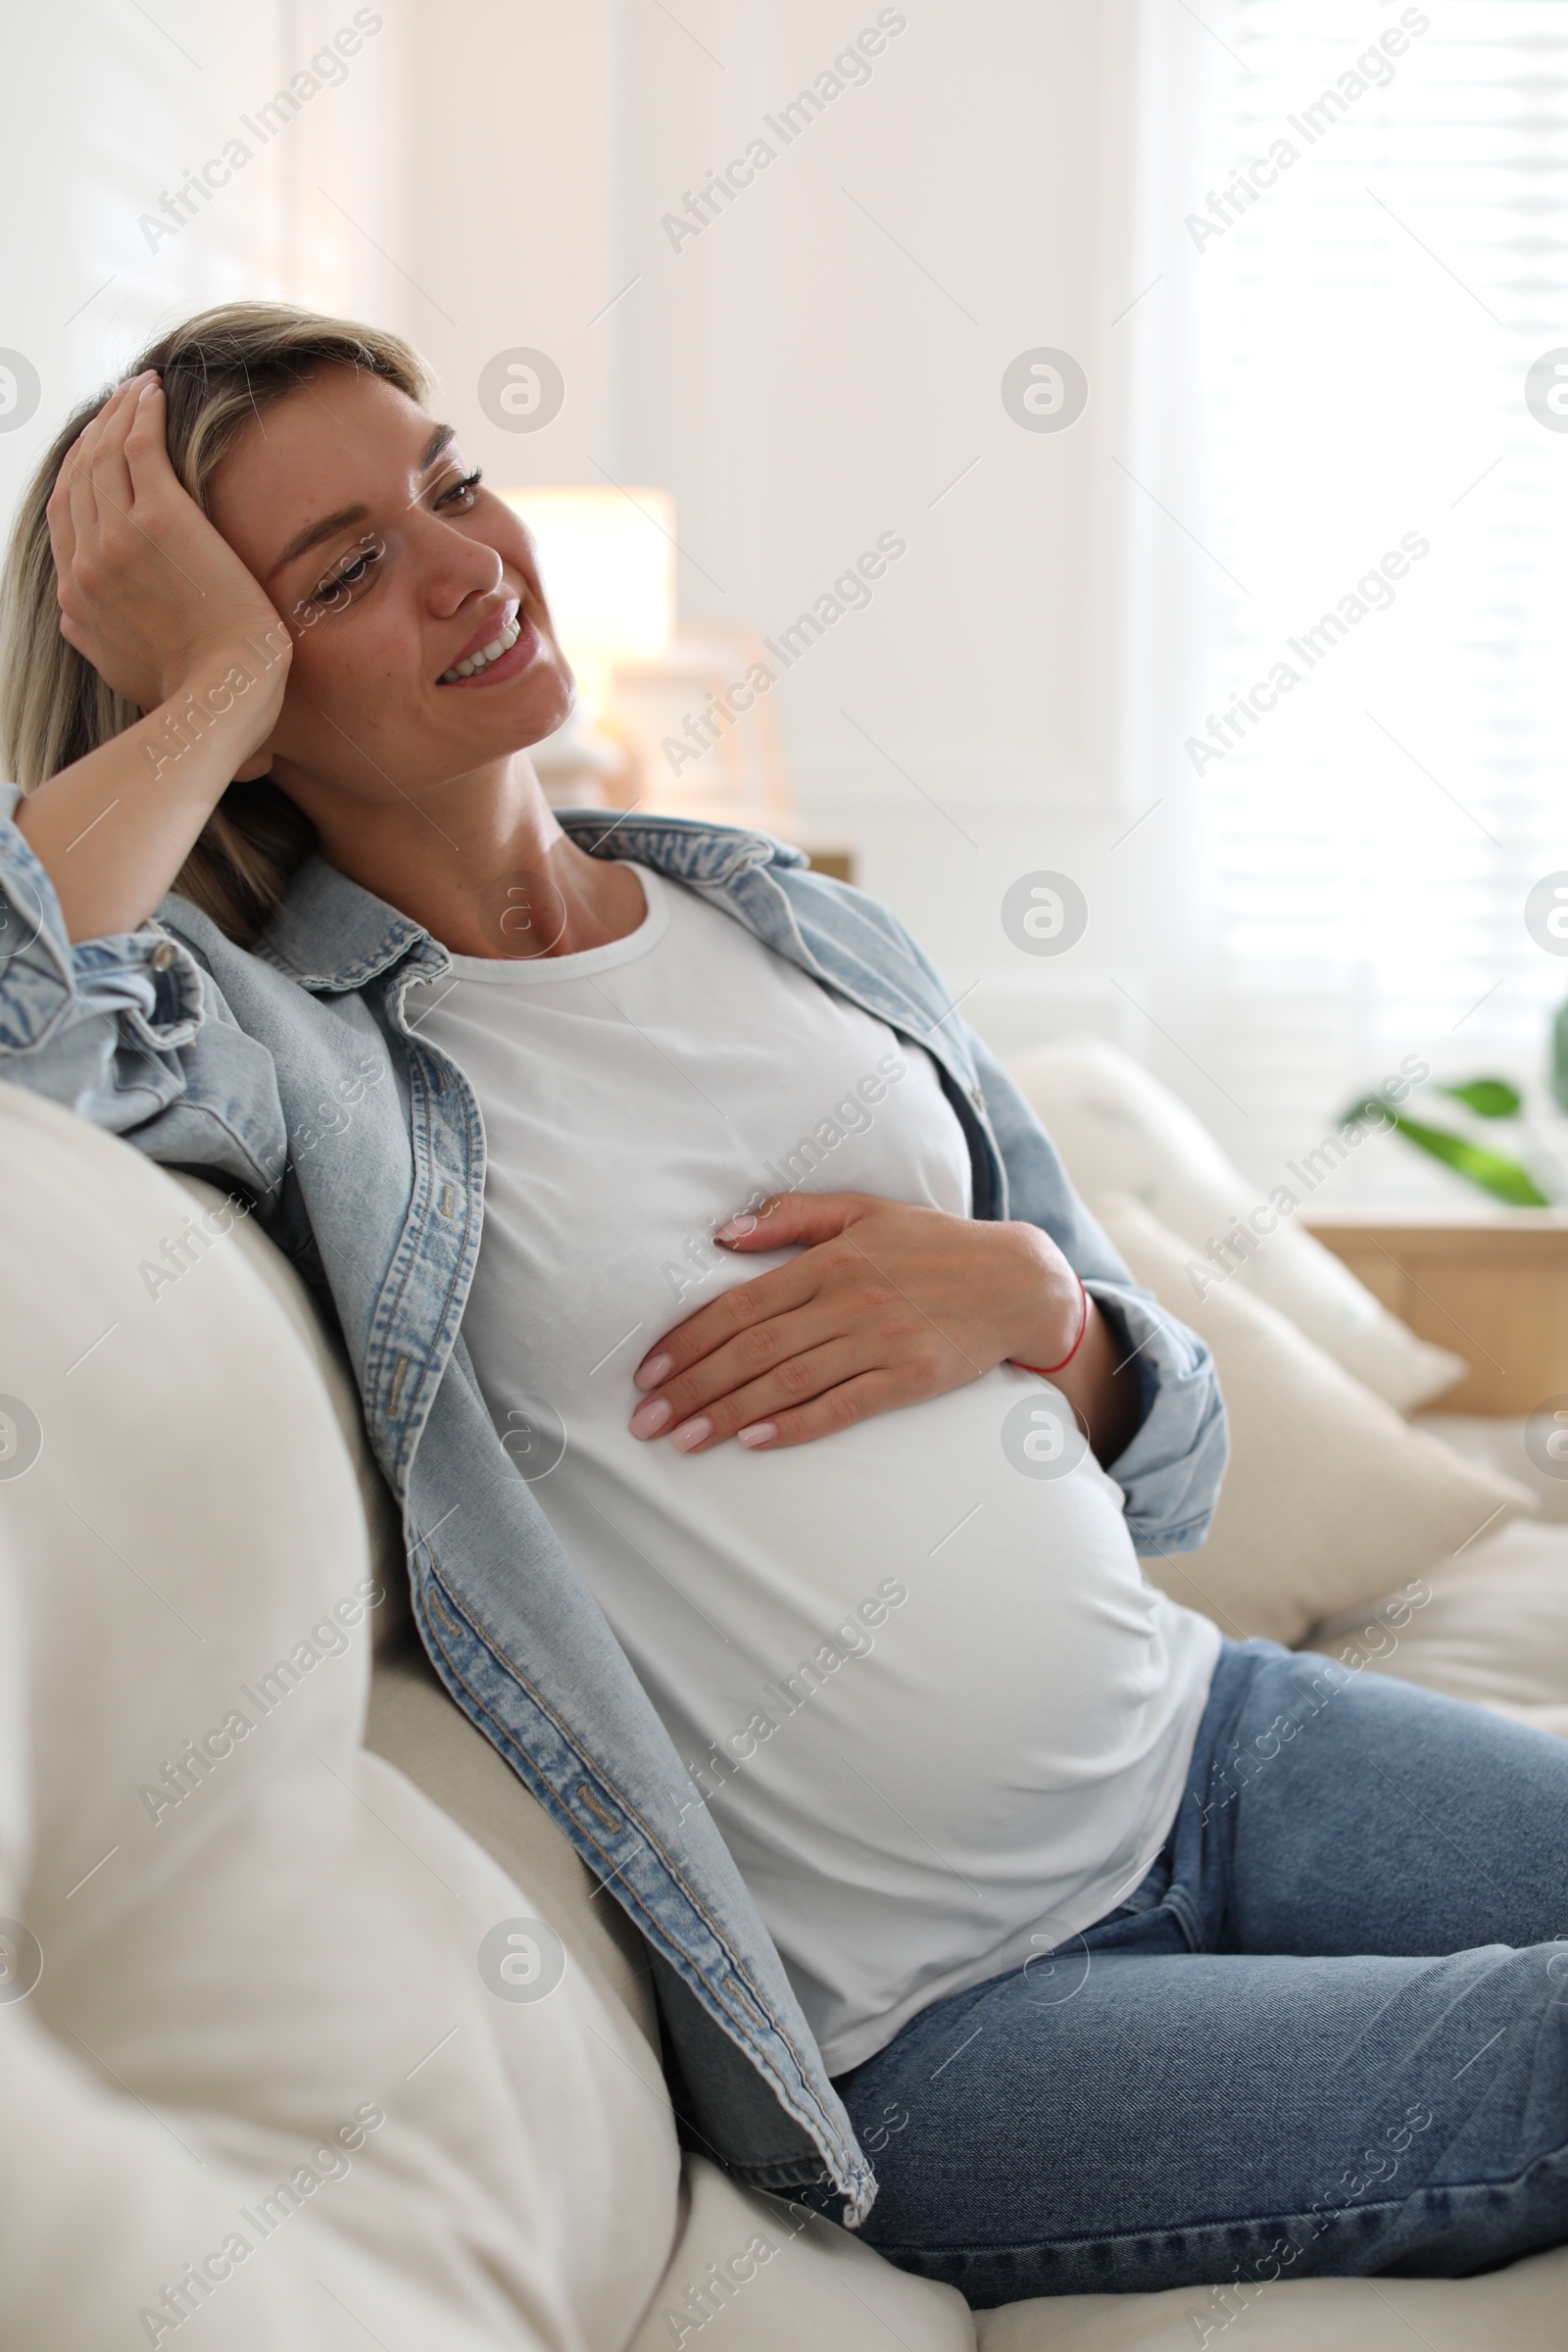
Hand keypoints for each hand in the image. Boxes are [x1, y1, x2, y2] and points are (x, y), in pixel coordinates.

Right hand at [47, 371, 289, 738]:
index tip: (95, 448)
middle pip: (79, 476)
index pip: (64, 515)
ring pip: (104, 453)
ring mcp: (119, 538)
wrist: (222, 700)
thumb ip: (91, 638)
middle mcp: (88, 561)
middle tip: (118, 403)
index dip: (77, 472)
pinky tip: (152, 391)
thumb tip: (70, 619)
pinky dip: (141, 412)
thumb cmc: (191, 697)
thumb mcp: (119, 673)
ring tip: (138, 387)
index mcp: (77, 596)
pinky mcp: (161, 520)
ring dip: (118, 411)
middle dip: (95, 431)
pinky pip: (139, 446)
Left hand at [628, 1191, 1084, 1453]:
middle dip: (693, 1387)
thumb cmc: (931, 1244)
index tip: (648, 1372)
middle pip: (754, 1350)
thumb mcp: (864, 1211)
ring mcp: (880, 1342)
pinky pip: (843, 1406)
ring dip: (730, 1414)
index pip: (742, 1305)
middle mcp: (850, 1300)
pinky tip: (756, 1442)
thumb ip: (792, 1217)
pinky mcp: (910, 1379)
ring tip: (683, 1439)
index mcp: (831, 1260)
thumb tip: (722, 1233)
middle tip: (645, 1421)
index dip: (690, 1340)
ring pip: (789, 1382)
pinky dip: (797, 1424)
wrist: (1016, 1281)